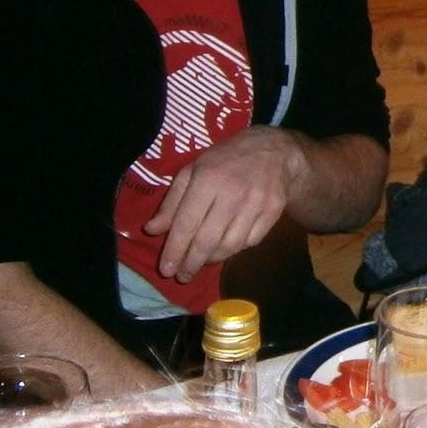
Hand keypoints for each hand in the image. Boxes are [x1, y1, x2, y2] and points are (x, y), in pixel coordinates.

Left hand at [143, 126, 308, 283]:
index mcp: (207, 180)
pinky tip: (226, 246)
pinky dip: (235, 249)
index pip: (186, 224)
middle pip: (208, 241)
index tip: (166, 270)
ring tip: (202, 261)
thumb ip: (172, 202)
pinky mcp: (273, 212)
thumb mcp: (192, 171)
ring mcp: (256, 204)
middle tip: (183, 276)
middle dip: (191, 264)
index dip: (174, 251)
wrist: (273, 151)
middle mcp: (232, 194)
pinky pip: (250, 242)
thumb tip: (153, 230)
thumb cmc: (225, 160)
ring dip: (212, 259)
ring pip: (230, 246)